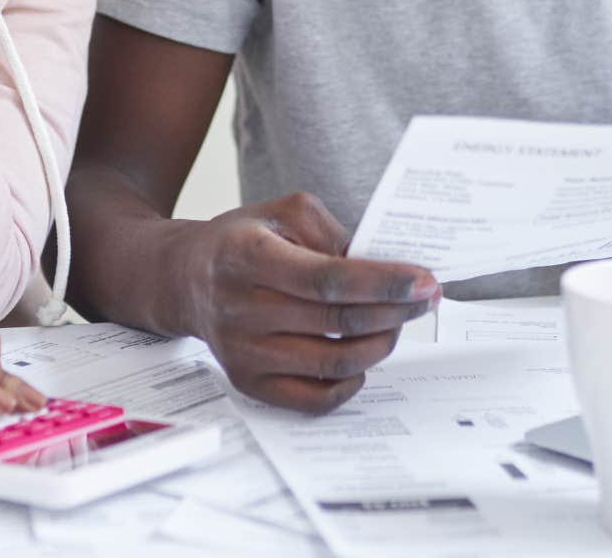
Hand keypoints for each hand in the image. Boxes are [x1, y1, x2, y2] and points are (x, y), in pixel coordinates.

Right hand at [178, 192, 438, 412]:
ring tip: (396, 324)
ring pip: (334, 363)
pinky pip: (314, 399)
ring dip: (380, 345)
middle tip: (424, 299)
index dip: (383, 283)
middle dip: (395, 312)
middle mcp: (241, 309)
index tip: (424, 281)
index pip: (328, 280)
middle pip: (338, 322)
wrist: (186, 279)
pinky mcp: (249, 382)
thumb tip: (382, 270)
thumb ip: (332, 233)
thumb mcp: (282, 213)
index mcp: (248, 257)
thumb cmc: (243, 242)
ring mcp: (243, 353)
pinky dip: (351, 383)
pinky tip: (363, 358)